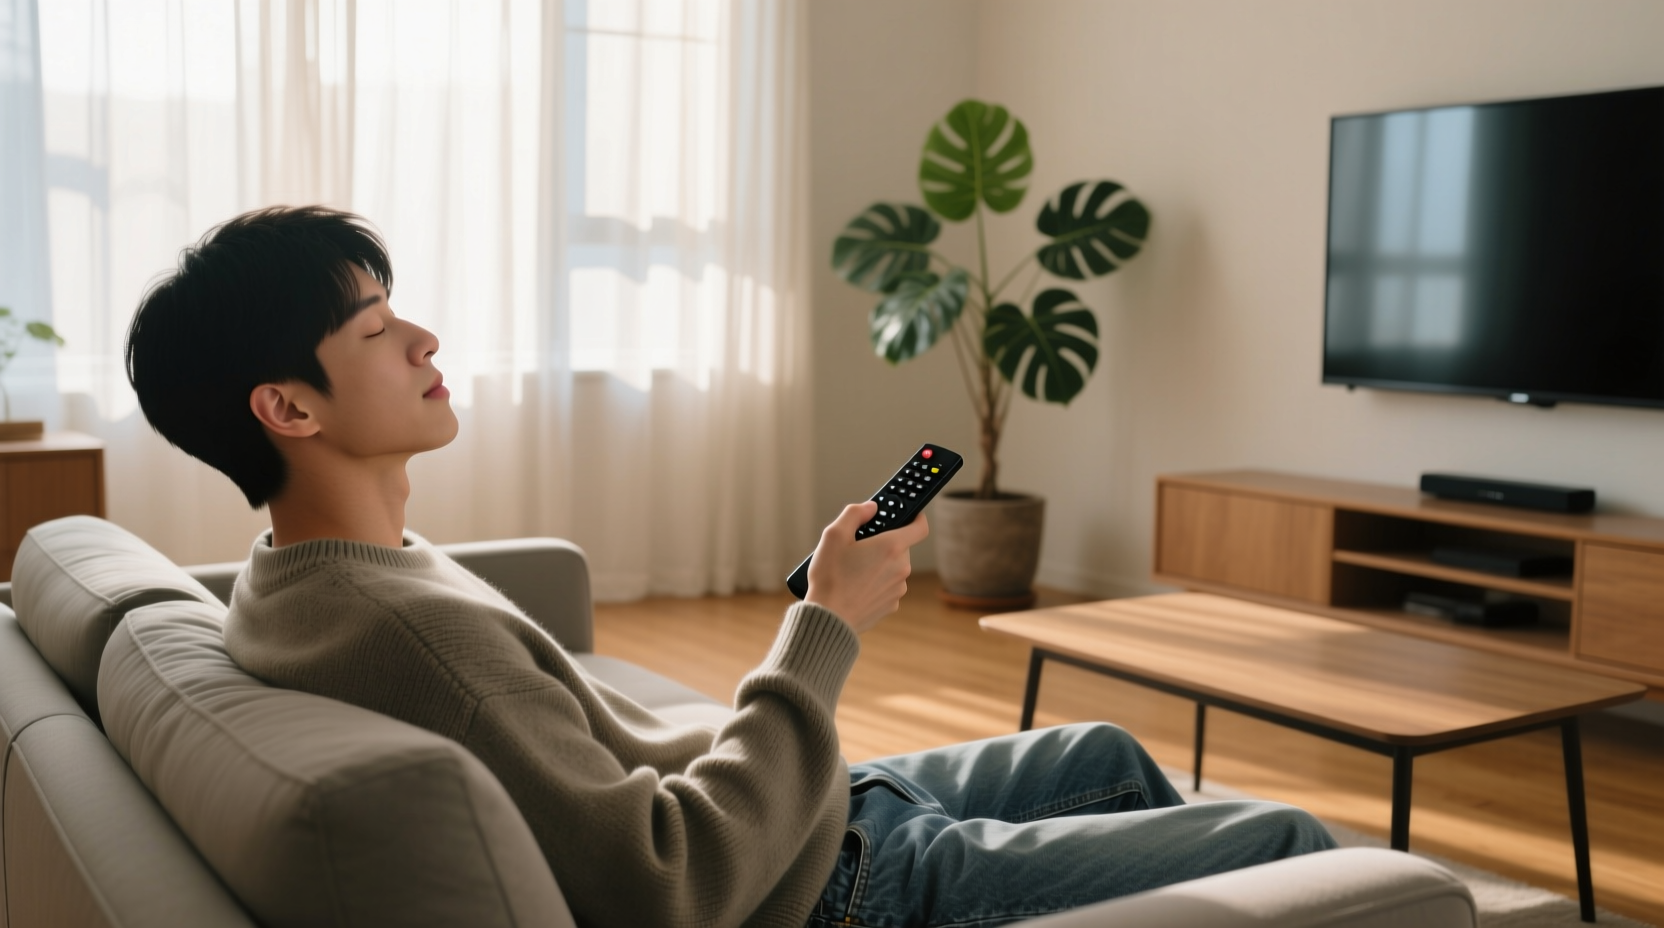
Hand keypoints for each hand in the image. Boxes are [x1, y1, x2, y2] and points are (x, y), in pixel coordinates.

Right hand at [804, 501, 928, 633]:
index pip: (920, 527)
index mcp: (891, 547)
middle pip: (901, 548)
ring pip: (893, 568)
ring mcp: (898, 589)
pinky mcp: (891, 605)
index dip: (916, 517)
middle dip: (884, 544)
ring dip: (880, 565)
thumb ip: (854, 514)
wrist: (828, 618)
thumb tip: (871, 507)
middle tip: (861, 546)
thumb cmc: (830, 577)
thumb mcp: (834, 536)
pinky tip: (856, 587)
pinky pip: (888, 587)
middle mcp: (901, 568)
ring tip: (854, 570)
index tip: (909, 515)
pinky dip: (876, 584)